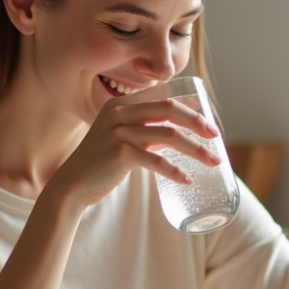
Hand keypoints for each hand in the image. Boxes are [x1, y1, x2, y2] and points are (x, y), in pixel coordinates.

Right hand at [48, 97, 220, 208]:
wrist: (72, 187)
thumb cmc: (100, 166)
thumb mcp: (123, 142)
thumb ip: (145, 135)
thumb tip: (177, 138)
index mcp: (121, 105)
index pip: (164, 101)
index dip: (191, 111)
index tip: (209, 126)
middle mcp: (119, 113)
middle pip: (170, 110)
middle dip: (198, 123)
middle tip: (217, 137)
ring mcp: (118, 132)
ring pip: (168, 136)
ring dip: (195, 149)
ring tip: (213, 162)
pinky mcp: (119, 154)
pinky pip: (156, 160)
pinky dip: (175, 171)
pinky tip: (188, 180)